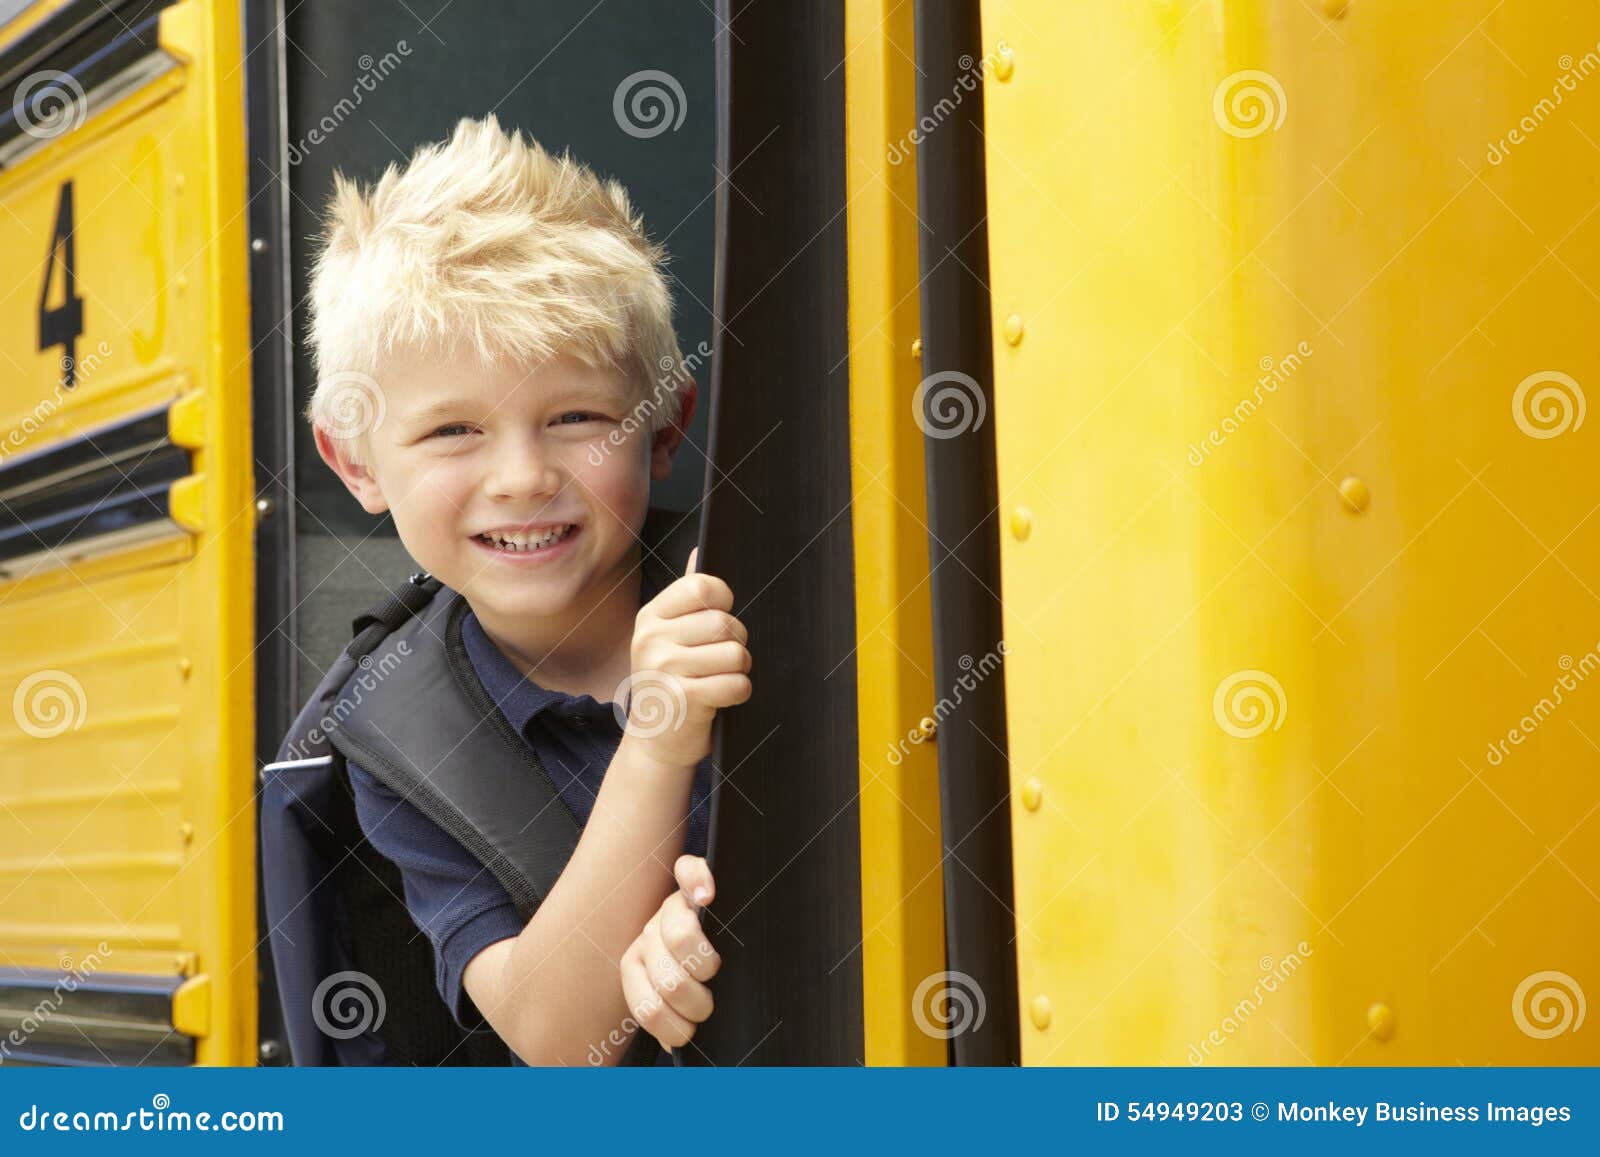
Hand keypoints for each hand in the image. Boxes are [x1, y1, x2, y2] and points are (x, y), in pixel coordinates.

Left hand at [621, 855, 720, 1050]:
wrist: (693, 926)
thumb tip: (676, 1045)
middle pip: (671, 980)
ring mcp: (668, 908)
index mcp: (635, 968)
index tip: (691, 1029)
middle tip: (707, 999)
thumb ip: (666, 1019)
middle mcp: (647, 937)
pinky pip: (688, 870)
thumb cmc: (685, 973)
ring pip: (681, 938)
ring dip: (706, 963)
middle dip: (697, 1002)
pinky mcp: (688, 881)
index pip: (649, 1010)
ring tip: (714, 970)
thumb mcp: (667, 1001)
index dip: (677, 1028)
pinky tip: (707, 896)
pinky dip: (699, 882)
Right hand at [625, 547, 751, 767]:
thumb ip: (687, 596)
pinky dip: (738, 694)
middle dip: (736, 643)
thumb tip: (700, 550)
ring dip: (738, 671)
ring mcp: (665, 668)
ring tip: (717, 680)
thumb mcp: (668, 637)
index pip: (704, 586)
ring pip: (736, 653)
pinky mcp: (683, 698)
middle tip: (719, 661)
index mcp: (652, 616)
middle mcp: (653, 639)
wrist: (655, 743)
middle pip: (726, 623)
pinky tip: (719, 699)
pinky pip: (737, 684)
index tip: (718, 620)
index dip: (724, 603)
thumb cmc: (670, 684)